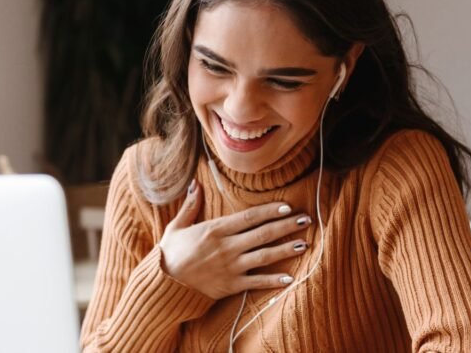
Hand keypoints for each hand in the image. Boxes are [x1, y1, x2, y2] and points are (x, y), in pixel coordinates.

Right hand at [158, 179, 311, 299]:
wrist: (164, 285)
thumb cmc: (170, 254)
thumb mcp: (177, 226)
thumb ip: (190, 205)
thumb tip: (195, 183)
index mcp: (216, 229)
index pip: (249, 217)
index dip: (270, 211)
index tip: (287, 207)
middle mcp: (227, 247)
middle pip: (263, 234)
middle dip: (286, 226)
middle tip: (306, 219)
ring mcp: (231, 267)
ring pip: (265, 256)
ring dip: (286, 249)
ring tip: (304, 243)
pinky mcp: (231, 286)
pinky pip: (256, 283)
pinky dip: (274, 281)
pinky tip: (290, 278)